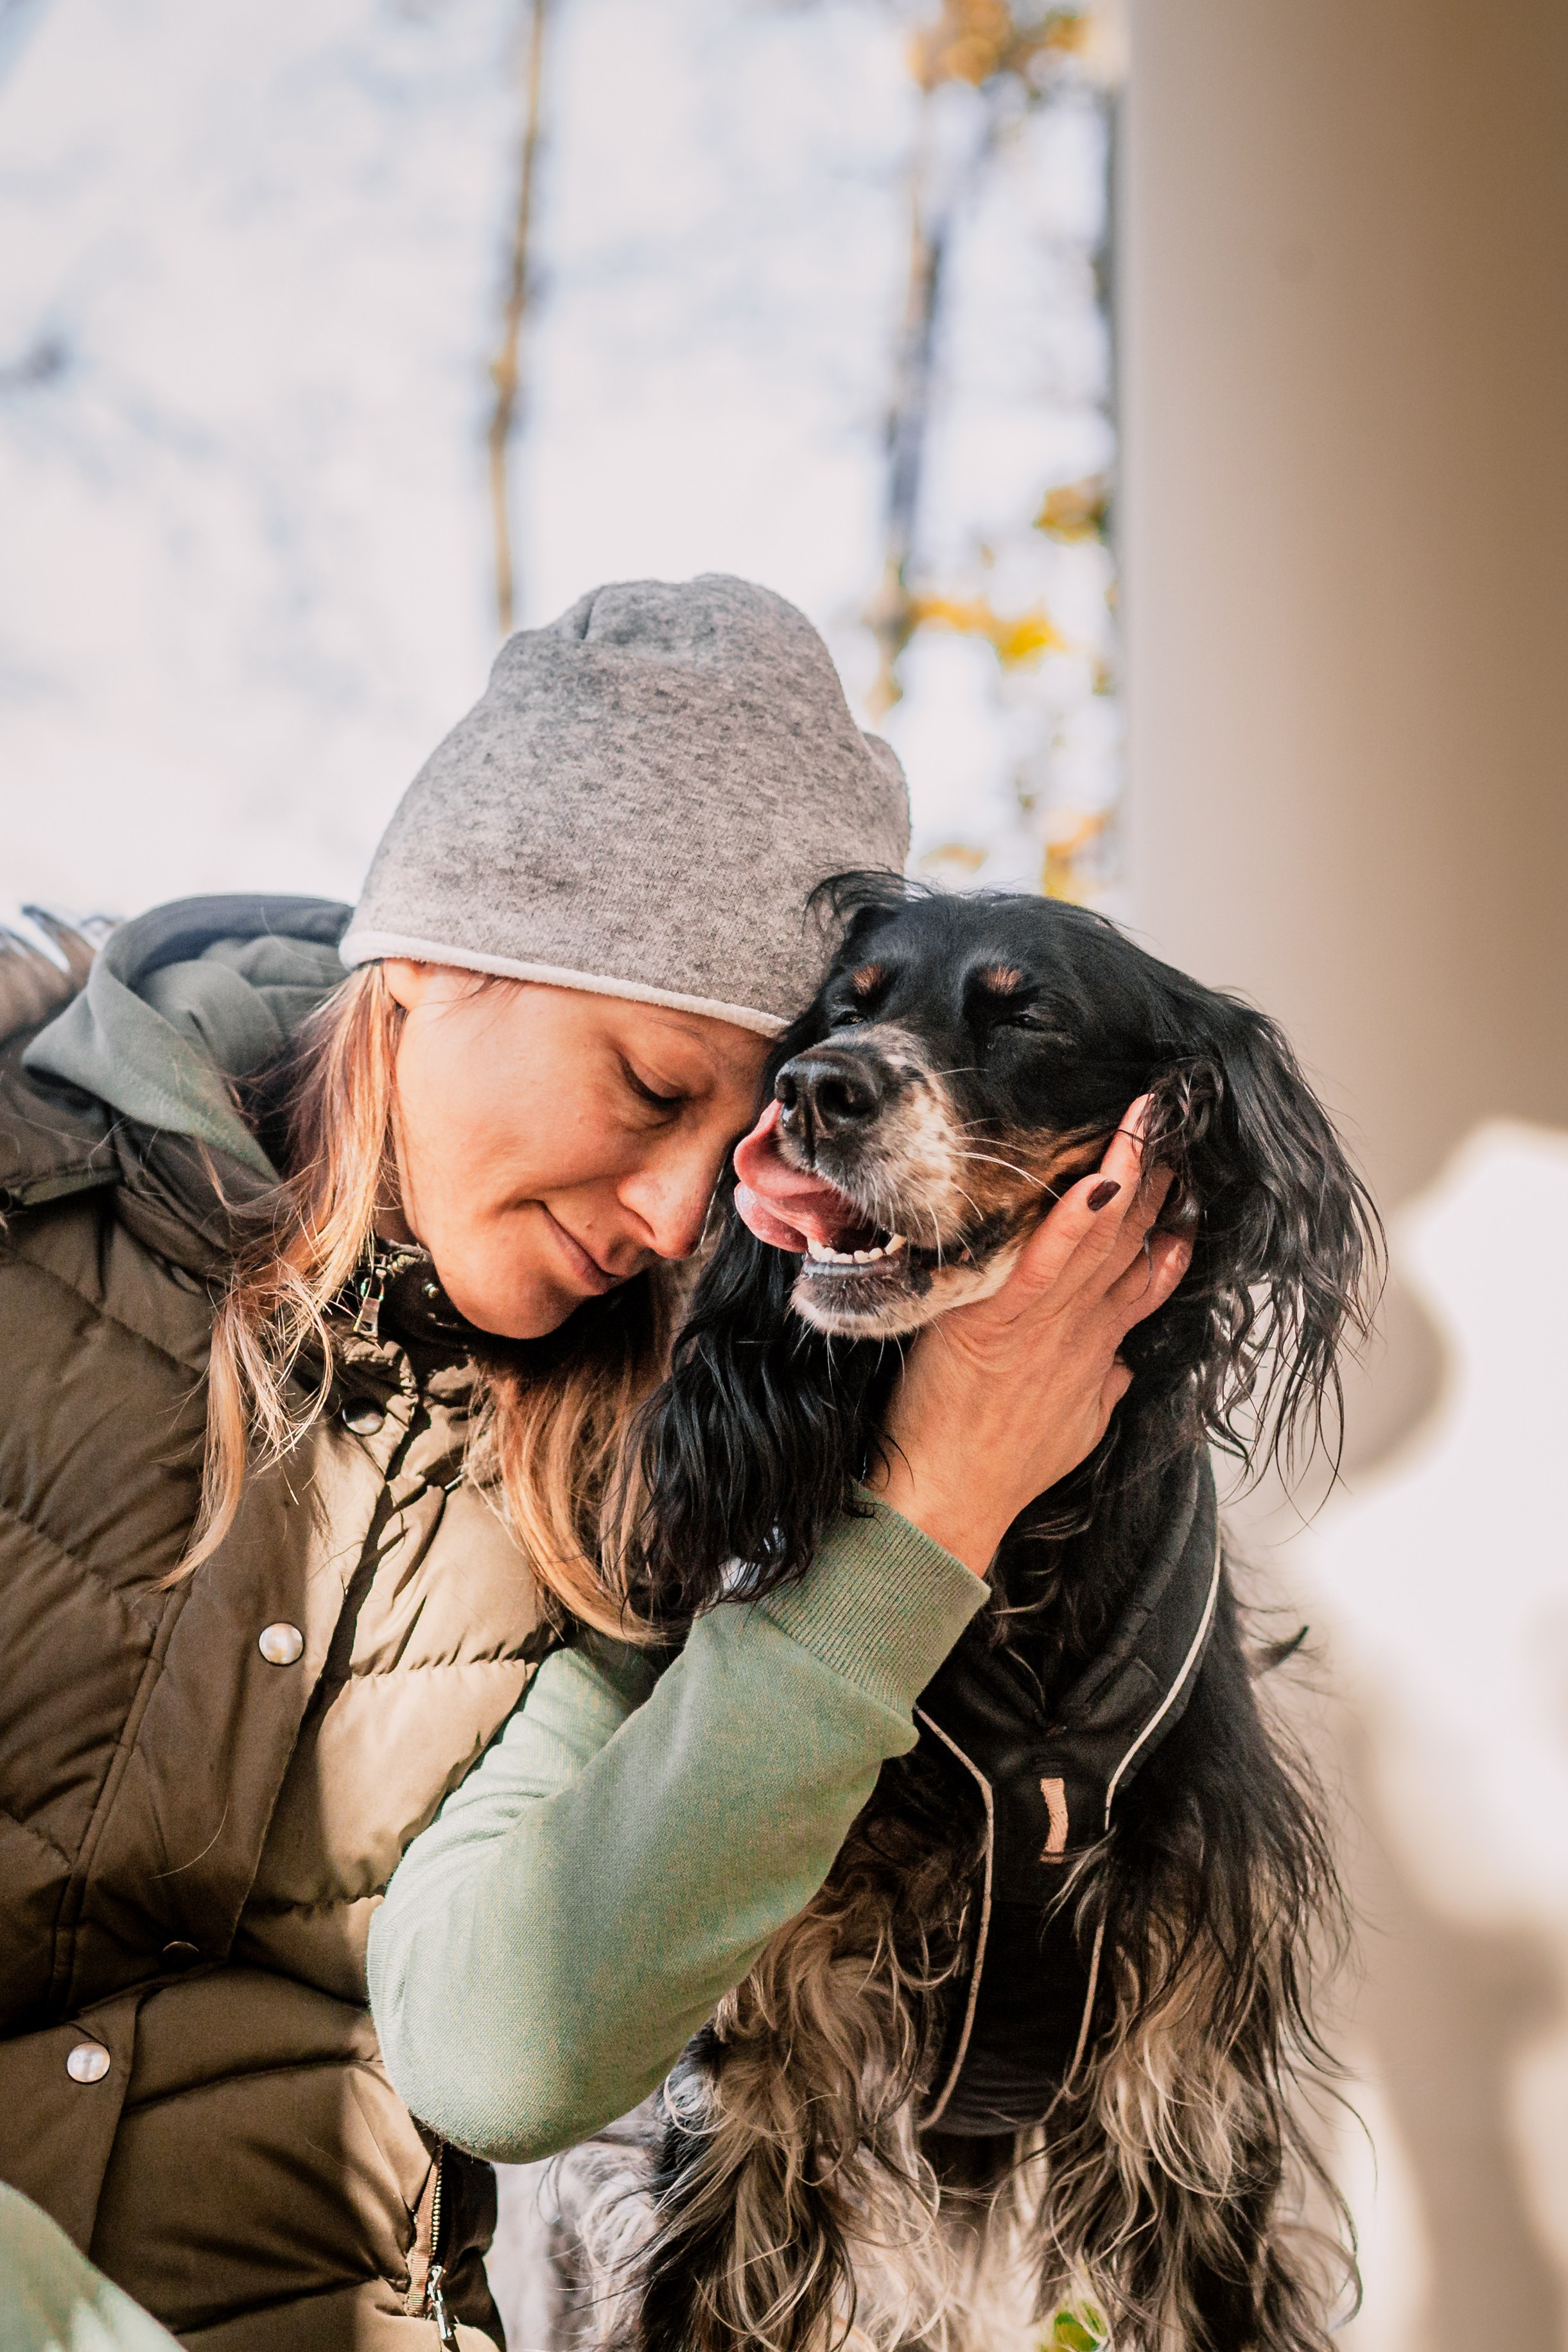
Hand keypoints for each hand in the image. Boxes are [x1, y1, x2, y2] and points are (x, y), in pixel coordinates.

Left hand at [867, 1098, 1193, 1574]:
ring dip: (1129, 1171)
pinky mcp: (1000, 1322)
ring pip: (1101, 1237)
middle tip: (1179, 1116)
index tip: (1192, 1176)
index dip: (1173, 1222)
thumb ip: (1103, 1385)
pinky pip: (1044, 1260)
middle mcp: (1085, 1327)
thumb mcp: (1075, 1426)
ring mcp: (1048, 1323)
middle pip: (1135, 1237)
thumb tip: (1122, 1361)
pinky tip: (1095, 1176)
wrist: (951, 1503)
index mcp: (1099, 1345)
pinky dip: (1070, 1219)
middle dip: (1161, 1174)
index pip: (1149, 1271)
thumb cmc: (1002, 1468)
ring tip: (1149, 1115)